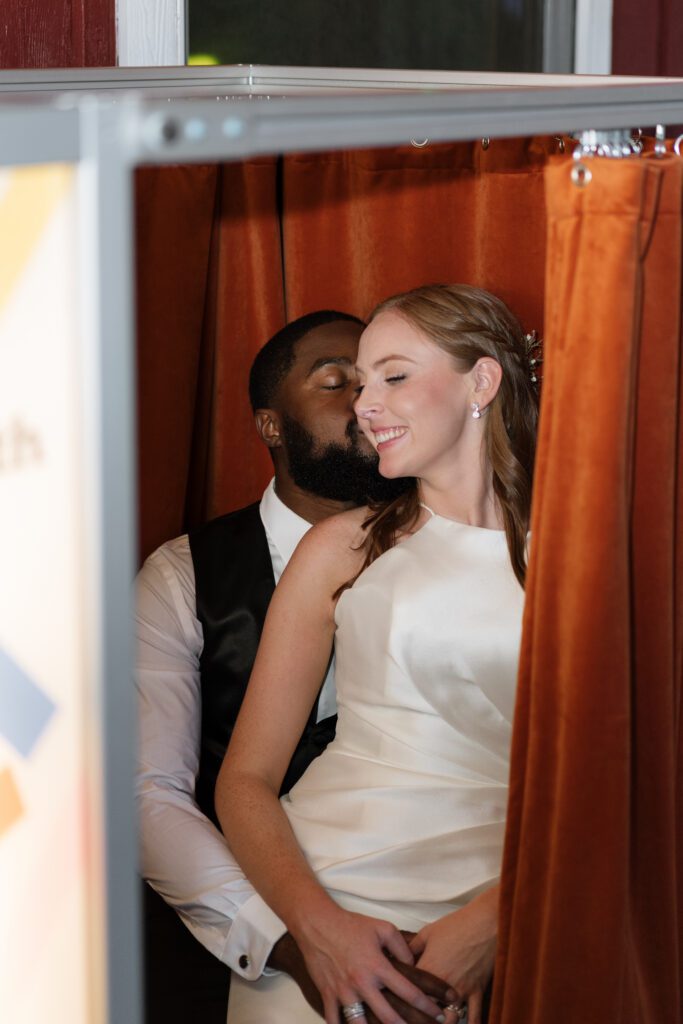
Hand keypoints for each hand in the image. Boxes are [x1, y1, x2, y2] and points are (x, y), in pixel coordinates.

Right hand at [268, 931, 456, 1023]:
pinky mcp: (328, 995)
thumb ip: (402, 947)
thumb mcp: (383, 928)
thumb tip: (413, 965)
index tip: (439, 1013)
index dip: (427, 1005)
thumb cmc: (351, 925)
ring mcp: (343, 992)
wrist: (318, 923)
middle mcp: (362, 983)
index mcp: (377, 966)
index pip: (408, 991)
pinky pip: (335, 1021)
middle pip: (388, 1016)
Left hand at [410, 889, 498, 1023]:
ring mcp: (462, 991)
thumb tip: (399, 956)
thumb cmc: (457, 925)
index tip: (398, 999)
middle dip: (420, 1014)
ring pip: (448, 1018)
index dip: (402, 997)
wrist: (485, 923)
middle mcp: (443, 984)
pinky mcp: (477, 992)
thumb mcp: (428, 932)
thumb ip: (411, 947)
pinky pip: (475, 1017)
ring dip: (441, 1021)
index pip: (409, 991)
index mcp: (428, 969)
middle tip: (415, 1013)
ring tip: (434, 1021)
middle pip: (427, 1009)